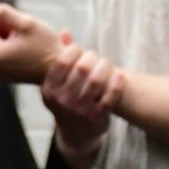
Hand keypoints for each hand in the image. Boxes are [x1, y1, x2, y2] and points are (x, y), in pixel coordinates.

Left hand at [0, 2, 64, 83]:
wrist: (60, 70)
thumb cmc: (46, 47)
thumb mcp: (27, 23)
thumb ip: (4, 13)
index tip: (15, 28)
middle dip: (1, 31)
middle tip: (22, 36)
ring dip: (6, 39)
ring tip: (25, 44)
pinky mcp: (2, 75)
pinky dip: (8, 49)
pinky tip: (24, 52)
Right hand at [42, 35, 123, 158]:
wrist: (76, 136)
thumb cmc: (66, 102)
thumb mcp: (57, 84)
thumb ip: (62, 59)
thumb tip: (65, 32)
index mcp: (49, 89)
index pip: (62, 61)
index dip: (74, 50)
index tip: (80, 51)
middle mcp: (62, 100)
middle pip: (81, 68)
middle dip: (92, 57)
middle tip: (96, 58)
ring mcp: (80, 110)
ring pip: (97, 80)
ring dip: (105, 67)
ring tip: (106, 65)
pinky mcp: (98, 117)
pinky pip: (111, 95)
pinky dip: (118, 83)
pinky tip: (120, 76)